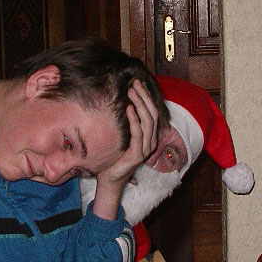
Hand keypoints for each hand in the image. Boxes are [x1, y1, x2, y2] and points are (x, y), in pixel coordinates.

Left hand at [92, 79, 158, 219]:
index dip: (147, 97)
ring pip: (148, 121)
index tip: (138, 83)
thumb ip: (126, 124)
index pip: (152, 112)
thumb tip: (122, 103)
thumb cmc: (113, 157)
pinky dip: (134, 119)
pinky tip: (128, 108)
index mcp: (149, 137)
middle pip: (152, 113)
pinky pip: (138, 133)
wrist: (109, 179)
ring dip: (139, 104)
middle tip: (135, 83)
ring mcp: (146, 149)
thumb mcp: (121, 137)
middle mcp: (151, 142)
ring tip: (131, 91)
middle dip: (144, 96)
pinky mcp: (138, 155)